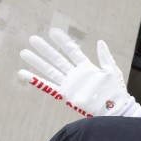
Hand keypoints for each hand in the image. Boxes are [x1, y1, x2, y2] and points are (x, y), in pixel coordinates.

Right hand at [17, 28, 140, 117]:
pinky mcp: (66, 94)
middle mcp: (75, 74)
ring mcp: (70, 84)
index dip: (62, 42)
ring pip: (50, 70)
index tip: (52, 31)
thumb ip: (105, 57)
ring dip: (37, 62)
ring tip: (24, 52)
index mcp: (86, 67)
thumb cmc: (116, 91)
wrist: (115, 109)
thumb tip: (99, 42)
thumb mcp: (112, 71)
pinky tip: (24, 73)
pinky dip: (36, 81)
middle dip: (45, 49)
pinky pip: (48, 87)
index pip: (72, 51)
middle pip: (57, 59)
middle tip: (32, 39)